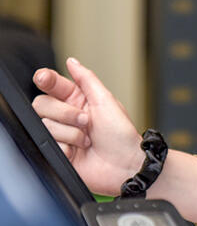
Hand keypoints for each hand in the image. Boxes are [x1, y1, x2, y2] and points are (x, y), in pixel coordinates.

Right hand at [32, 57, 141, 196]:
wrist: (125, 164)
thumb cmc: (121, 134)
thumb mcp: (106, 101)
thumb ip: (87, 79)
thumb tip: (71, 61)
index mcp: (77, 100)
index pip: (51, 85)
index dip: (44, 79)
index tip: (44, 78)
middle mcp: (66, 116)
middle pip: (42, 104)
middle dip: (66, 113)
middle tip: (85, 121)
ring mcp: (61, 134)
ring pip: (45, 125)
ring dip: (71, 133)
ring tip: (88, 139)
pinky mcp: (58, 152)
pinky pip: (48, 144)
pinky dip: (67, 147)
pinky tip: (80, 151)